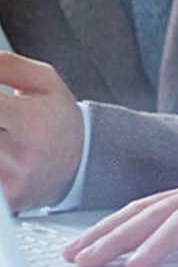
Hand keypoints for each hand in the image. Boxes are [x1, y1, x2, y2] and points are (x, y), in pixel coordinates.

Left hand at [0, 52, 82, 209]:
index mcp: (29, 120)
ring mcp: (9, 181)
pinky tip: (5, 150)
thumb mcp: (45, 82)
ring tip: (4, 130)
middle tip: (3, 118)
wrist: (81, 162)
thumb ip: (7, 65)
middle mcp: (20, 153)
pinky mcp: (5, 201)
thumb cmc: (58, 118)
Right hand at [63, 141, 177, 266]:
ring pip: (150, 203)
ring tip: (78, 250)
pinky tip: (106, 233)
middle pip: (159, 209)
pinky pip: (157, 200)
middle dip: (118, 235)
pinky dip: (127, 217)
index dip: (163, 241)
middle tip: (82, 261)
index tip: (136, 265)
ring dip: (112, 226)